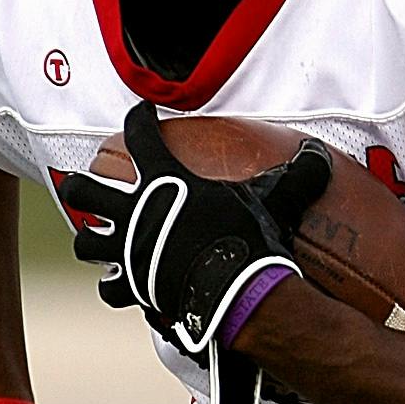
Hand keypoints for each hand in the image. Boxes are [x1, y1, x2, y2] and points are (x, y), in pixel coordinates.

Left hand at [61, 102, 331, 353]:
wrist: (234, 290)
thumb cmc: (248, 239)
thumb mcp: (275, 200)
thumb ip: (296, 175)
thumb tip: (320, 156)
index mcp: (163, 181)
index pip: (140, 136)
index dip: (138, 118)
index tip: (141, 113)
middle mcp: (135, 213)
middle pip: (85, 188)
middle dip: (84, 184)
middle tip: (93, 184)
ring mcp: (129, 251)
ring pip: (87, 243)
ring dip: (91, 241)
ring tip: (100, 240)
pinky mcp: (133, 287)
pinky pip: (112, 289)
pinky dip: (115, 288)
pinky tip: (122, 286)